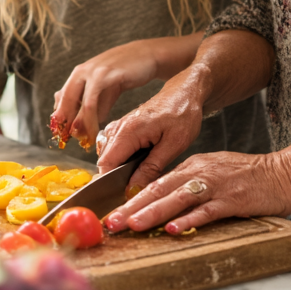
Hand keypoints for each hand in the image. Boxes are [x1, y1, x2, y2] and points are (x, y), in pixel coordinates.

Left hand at [52, 41, 162, 149]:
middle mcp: (81, 71)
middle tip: (68, 140)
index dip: (60, 118)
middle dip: (64, 122)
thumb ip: (95, 107)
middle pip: (64, 100)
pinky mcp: (105, 75)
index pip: (61, 98)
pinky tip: (95, 129)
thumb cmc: (126, 73)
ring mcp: (92, 72)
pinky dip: (91, 118)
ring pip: (77, 103)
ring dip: (79, 124)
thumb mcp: (106, 92)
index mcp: (78, 74)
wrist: (147, 56)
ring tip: (83, 140)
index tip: (62, 134)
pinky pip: (92, 102)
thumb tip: (83, 128)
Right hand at [95, 65, 207, 187]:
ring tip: (139, 175)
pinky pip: (115, 148)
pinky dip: (122, 159)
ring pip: (109, 155)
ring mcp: (119, 126)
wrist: (185, 92)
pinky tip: (138, 163)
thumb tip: (134, 188)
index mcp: (129, 131)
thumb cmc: (183, 113)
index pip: (107, 163)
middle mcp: (119, 127)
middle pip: (105, 161)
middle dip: (115, 179)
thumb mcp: (173, 145)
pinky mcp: (123, 127)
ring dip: (119, 169)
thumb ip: (151, 168)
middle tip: (135, 189)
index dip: (111, 184)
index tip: (122, 196)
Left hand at [102, 150, 289, 234]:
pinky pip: (206, 211)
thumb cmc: (250, 177)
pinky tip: (174, 229)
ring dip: (153, 212)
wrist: (285, 172)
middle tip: (111, 222)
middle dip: (132, 207)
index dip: (131, 198)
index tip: (112, 212)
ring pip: (178, 198)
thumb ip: (190, 184)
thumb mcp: (214, 172)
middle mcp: (200, 173)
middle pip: (159, 189)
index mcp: (193, 166)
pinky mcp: (232, 200)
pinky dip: (189, 220)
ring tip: (133, 225)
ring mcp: (215, 186)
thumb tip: (165, 202)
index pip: (156, 182)